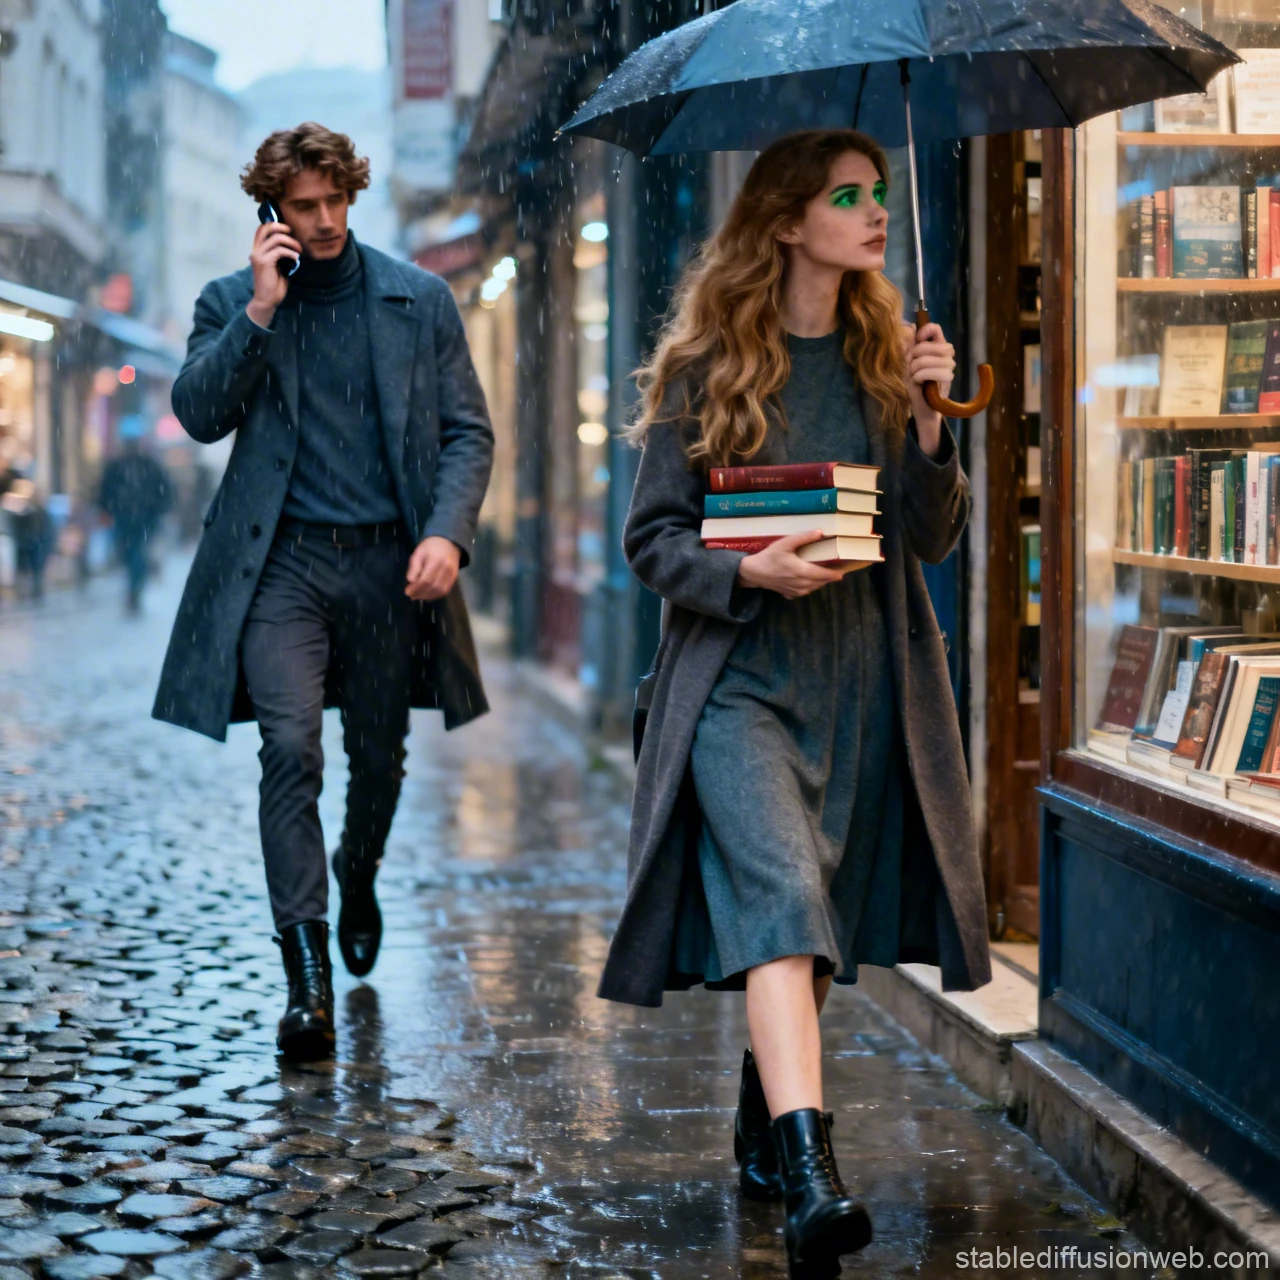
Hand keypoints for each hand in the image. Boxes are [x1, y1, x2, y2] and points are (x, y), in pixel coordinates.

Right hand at [246, 221, 301, 326]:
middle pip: (266, 228)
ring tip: (299, 251)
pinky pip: (280, 250)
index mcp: (258, 250)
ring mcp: (258, 255)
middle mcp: (256, 250)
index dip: (275, 225)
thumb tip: (291, 244)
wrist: (267, 300)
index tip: (288, 231)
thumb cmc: (274, 285)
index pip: (262, 229)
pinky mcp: (264, 262)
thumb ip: (279, 253)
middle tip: (293, 234)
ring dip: (291, 242)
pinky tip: (296, 259)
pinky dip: (291, 253)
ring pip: (276, 238)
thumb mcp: (278, 265)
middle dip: (282, 227)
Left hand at [405, 536, 460, 601]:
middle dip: (421, 593)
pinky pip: (445, 590)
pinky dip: (436, 595)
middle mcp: (446, 568)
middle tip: (411, 596)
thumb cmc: (430, 547)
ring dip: (428, 596)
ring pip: (440, 591)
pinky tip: (428, 595)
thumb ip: (414, 567)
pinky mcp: (454, 578)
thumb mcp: (418, 553)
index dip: (416, 588)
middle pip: (433, 587)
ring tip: (418, 596)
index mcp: (435, 560)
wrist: (448, 542)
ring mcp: (452, 574)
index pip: (425, 580)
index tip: (407, 592)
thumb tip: (410, 582)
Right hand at [736, 530, 866, 598]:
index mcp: (803, 572)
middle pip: (823, 582)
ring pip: (816, 587)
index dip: (837, 573)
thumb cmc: (769, 557)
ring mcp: (797, 592)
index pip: (827, 575)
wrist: (754, 573)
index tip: (846, 569)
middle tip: (838, 567)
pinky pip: (807, 590)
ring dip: (821, 580)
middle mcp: (803, 585)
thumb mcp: (785, 544)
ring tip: (825, 571)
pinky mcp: (791, 595)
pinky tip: (808, 577)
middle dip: (831, 575)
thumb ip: (803, 537)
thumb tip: (821, 532)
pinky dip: (811, 584)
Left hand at [901, 322, 955, 451]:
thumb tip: (911, 327)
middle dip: (914, 356)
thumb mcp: (908, 363)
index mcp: (937, 347)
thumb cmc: (915, 385)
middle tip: (911, 367)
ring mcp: (948, 367)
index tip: (916, 340)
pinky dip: (920, 376)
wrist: (922, 407)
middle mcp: (946, 355)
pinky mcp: (948, 380)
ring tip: (915, 377)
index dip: (924, 331)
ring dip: (915, 368)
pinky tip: (919, 382)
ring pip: (928, 359)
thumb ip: (910, 346)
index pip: (935, 329)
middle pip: (928, 345)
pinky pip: (932, 371)